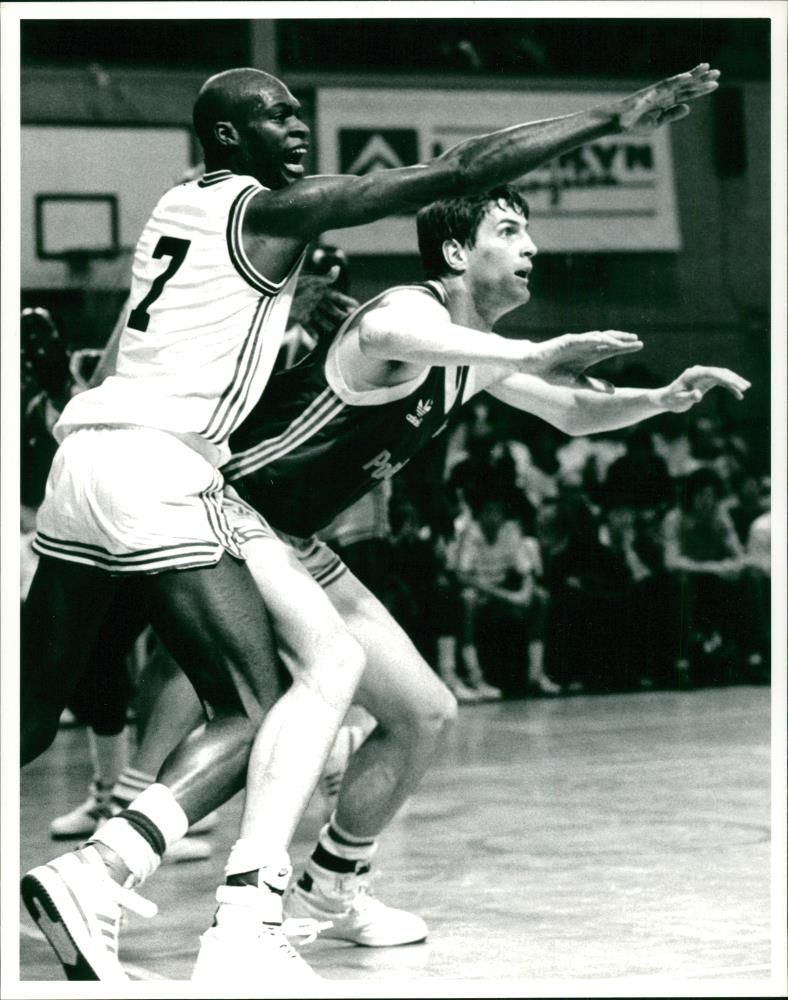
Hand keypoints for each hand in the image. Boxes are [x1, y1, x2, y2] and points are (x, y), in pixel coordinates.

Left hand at [290, 265, 358, 338]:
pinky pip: (308, 326)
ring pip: (321, 319)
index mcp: (319, 289)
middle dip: (340, 316)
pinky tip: (319, 341)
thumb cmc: (294, 285)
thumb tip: (337, 268)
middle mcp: (314, 299)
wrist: (275, 293)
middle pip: (330, 310)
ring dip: (328, 326)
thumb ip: (325, 278)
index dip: (346, 301)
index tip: (356, 306)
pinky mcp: (299, 316)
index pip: (335, 296)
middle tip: (350, 324)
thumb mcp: (310, 282)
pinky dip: (313, 334)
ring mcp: (307, 308)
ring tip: (337, 334)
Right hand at [522, 330, 642, 383]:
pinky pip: (584, 339)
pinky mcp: (566, 341)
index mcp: (588, 356)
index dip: (624, 348)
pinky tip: (605, 340)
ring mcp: (576, 342)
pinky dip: (595, 339)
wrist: (531, 367)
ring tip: (626, 339)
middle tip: (639, 341)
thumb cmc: (551, 373)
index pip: (610, 350)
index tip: (640, 346)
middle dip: (623, 340)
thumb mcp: (576, 382)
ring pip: (598, 338)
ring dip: (612, 338)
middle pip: (608, 341)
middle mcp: (585, 347)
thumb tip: (613, 391)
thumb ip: (594, 385)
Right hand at [614, 63, 719, 134]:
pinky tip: (688, 76)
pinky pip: (665, 85)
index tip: (716, 85)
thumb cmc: (634, 124)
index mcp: (667, 102)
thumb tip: (688, 108)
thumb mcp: (657, 122)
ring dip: (693, 76)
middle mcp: (665, 94)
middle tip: (718, 73)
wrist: (618, 123)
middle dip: (702, 80)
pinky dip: (676, 80)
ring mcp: (658, 92)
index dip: (701, 90)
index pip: (688, 94)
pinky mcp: (650, 92)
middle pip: (687, 86)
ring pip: (679, 82)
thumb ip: (672, 115)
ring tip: (708, 69)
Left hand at [659, 365, 750, 411]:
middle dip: (734, 379)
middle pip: (720, 372)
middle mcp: (700, 372)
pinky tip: (738, 395)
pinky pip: (721, 382)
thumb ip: (689, 397)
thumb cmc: (672, 400)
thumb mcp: (679, 400)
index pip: (712, 373)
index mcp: (693, 374)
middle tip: (745, 387)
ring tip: (745, 389)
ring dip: (734, 382)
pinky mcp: (706, 381)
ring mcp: (704, 376)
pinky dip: (729, 387)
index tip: (735, 384)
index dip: (725, 377)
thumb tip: (698, 394)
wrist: (667, 399)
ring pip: (723, 376)